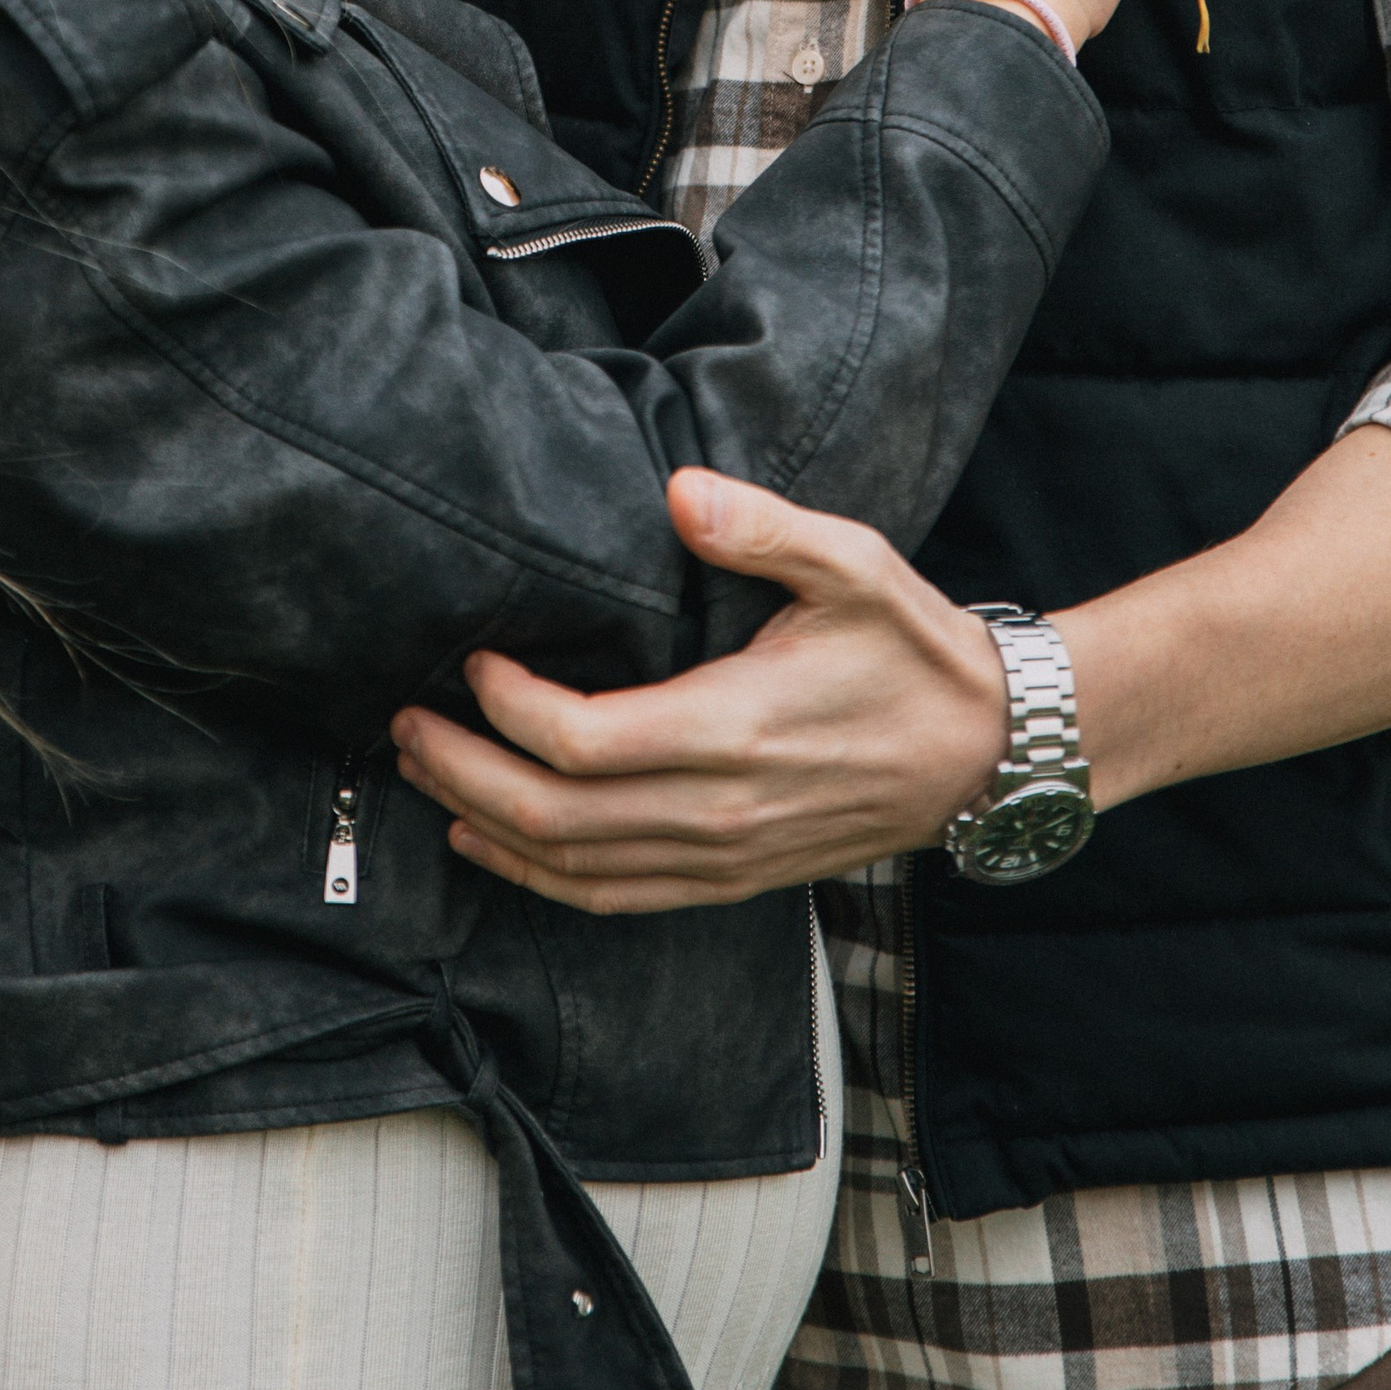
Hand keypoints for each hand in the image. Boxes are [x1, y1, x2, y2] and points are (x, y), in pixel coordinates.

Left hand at [389, 469, 1007, 912]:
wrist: (986, 751)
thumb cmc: (912, 649)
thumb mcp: (853, 565)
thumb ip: (763, 529)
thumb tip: (679, 492)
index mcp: (735, 729)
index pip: (582, 741)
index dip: (506, 705)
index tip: (472, 656)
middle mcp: (718, 810)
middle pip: (554, 815)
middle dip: (461, 769)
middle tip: (404, 721)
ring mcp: (723, 858)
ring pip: (572, 867)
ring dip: (485, 824)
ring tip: (422, 770)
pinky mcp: (730, 881)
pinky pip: (614, 898)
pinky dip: (538, 878)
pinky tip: (491, 844)